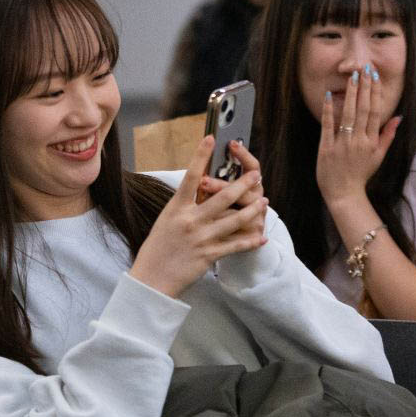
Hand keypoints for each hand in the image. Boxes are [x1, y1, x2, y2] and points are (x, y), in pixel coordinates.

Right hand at [130, 136, 266, 297]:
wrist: (151, 277)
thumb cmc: (158, 247)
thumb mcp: (166, 220)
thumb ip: (184, 206)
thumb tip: (199, 189)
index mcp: (176, 208)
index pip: (190, 176)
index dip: (201, 155)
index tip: (211, 138)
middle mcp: (190, 220)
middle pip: (222, 196)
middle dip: (243, 184)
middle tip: (256, 174)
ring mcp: (201, 237)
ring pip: (234, 219)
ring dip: (253, 209)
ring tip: (264, 201)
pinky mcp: (209, 255)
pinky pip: (235, 246)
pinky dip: (250, 241)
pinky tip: (261, 237)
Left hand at [316, 65, 401, 207]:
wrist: (344, 193)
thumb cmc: (361, 174)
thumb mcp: (379, 156)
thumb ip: (388, 135)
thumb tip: (398, 116)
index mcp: (372, 142)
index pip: (375, 112)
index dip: (376, 93)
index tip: (375, 77)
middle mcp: (358, 141)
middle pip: (363, 109)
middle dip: (364, 87)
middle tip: (365, 68)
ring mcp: (342, 144)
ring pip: (348, 114)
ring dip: (351, 94)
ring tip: (352, 76)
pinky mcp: (327, 147)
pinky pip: (328, 126)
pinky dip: (329, 110)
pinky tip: (329, 95)